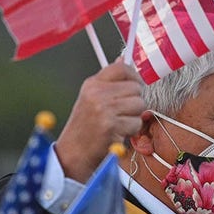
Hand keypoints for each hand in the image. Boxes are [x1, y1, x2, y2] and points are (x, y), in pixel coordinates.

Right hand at [55, 58, 144, 182]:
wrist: (74, 154)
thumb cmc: (85, 127)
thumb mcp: (91, 98)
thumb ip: (108, 81)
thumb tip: (122, 59)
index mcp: (92, 84)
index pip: (121, 68)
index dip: (133, 76)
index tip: (134, 85)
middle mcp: (97, 94)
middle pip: (136, 87)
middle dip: (135, 101)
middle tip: (123, 112)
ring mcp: (104, 109)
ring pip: (140, 104)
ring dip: (134, 117)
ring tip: (119, 123)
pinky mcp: (111, 125)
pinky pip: (136, 123)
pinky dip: (131, 131)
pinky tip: (118, 133)